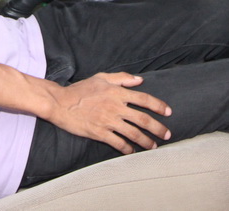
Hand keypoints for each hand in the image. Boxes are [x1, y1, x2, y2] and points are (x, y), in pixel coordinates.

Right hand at [46, 73, 171, 153]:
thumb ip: (121, 78)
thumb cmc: (80, 89)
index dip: (159, 106)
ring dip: (146, 141)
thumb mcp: (101, 77)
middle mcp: (115, 107)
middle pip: (143, 119)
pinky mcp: (100, 133)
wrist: (60, 103)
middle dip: (158, 128)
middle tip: (167, 134)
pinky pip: (118, 143)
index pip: (144, 99)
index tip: (168, 112)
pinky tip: (131, 151)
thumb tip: (140, 80)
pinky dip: (127, 148)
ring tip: (153, 146)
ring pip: (133, 133)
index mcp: (117, 92)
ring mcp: (108, 121)